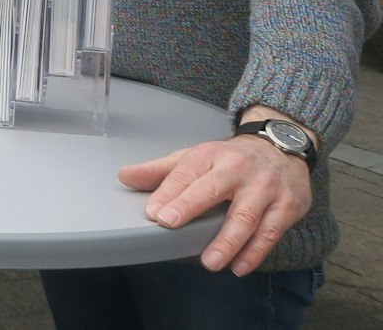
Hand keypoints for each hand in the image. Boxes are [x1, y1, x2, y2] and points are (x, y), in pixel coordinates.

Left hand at [120, 123, 313, 274]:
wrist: (282, 146)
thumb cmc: (231, 158)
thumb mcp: (196, 157)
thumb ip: (161, 170)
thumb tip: (125, 176)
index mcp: (210, 155)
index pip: (185, 173)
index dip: (169, 192)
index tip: (154, 213)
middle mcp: (238, 169)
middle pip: (213, 189)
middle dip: (190, 206)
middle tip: (170, 225)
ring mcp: (265, 188)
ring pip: (246, 217)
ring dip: (227, 242)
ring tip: (209, 262)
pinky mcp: (288, 206)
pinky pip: (270, 233)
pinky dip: (255, 252)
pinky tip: (239, 266)